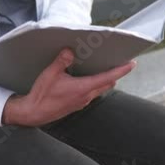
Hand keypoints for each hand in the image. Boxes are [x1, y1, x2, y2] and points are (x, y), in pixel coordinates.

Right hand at [3, 48, 135, 126]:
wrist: (33, 113)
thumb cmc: (41, 95)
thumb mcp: (50, 74)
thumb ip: (61, 61)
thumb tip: (69, 51)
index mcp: (82, 88)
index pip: (107, 78)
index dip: (121, 70)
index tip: (131, 64)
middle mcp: (85, 96)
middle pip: (107, 84)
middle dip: (115, 74)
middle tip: (120, 63)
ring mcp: (81, 102)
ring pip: (99, 89)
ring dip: (104, 80)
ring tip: (103, 68)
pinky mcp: (76, 104)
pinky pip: (90, 94)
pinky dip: (94, 85)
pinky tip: (85, 79)